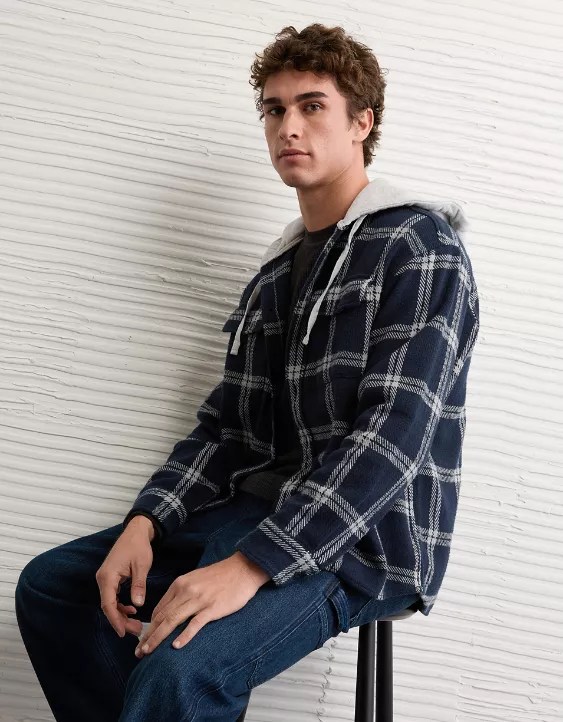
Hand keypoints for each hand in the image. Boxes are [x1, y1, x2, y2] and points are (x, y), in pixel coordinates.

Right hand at [95, 515, 154, 637]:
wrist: (136, 532)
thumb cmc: (138, 546)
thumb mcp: (141, 566)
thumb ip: (138, 585)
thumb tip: (138, 605)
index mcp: (108, 577)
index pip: (108, 604)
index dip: (115, 620)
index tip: (123, 633)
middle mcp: (103, 579)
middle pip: (108, 606)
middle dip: (121, 620)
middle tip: (136, 631)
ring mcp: (106, 578)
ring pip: (110, 603)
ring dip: (121, 614)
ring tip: (136, 624)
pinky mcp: (110, 578)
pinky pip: (113, 596)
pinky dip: (120, 605)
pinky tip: (132, 610)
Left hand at [135, 551, 269, 656]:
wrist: (243, 568)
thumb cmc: (220, 576)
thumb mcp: (195, 579)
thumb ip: (182, 593)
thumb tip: (170, 610)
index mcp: (180, 584)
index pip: (159, 608)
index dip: (149, 626)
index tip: (142, 640)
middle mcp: (186, 591)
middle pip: (162, 617)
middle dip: (148, 636)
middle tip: (139, 652)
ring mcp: (199, 600)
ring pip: (172, 621)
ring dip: (158, 638)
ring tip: (148, 652)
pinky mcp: (212, 608)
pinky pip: (195, 624)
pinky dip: (184, 636)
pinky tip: (175, 646)